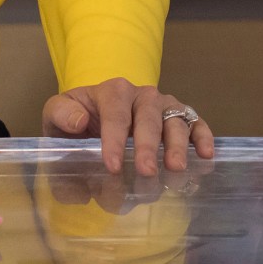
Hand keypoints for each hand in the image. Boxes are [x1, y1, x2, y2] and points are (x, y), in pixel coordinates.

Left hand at [42, 78, 214, 176]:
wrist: (91, 119)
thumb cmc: (76, 120)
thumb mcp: (56, 115)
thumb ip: (60, 116)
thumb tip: (78, 122)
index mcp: (112, 91)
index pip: (115, 113)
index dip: (114, 139)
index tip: (112, 166)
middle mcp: (142, 95)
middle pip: (149, 117)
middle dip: (148, 145)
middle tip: (147, 171)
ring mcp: (164, 106)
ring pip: (175, 120)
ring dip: (178, 145)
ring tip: (176, 169)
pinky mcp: (178, 117)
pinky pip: (195, 123)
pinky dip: (203, 136)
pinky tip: (206, 156)